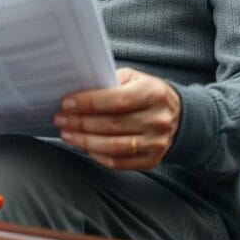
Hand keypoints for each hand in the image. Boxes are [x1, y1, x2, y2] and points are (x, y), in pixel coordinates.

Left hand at [54, 67, 180, 169]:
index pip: (116, 100)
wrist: (178, 115)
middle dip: (80, 122)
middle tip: (60, 119)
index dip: (89, 103)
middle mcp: (158, 120)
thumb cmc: (147, 93)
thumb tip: (78, 90)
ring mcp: (157, 143)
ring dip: (84, 141)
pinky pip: (119, 162)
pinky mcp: (152, 160)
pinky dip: (97, 155)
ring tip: (66, 134)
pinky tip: (84, 147)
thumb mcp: (134, 78)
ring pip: (113, 146)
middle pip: (112, 125)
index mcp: (153, 93)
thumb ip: (110, 81)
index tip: (67, 103)